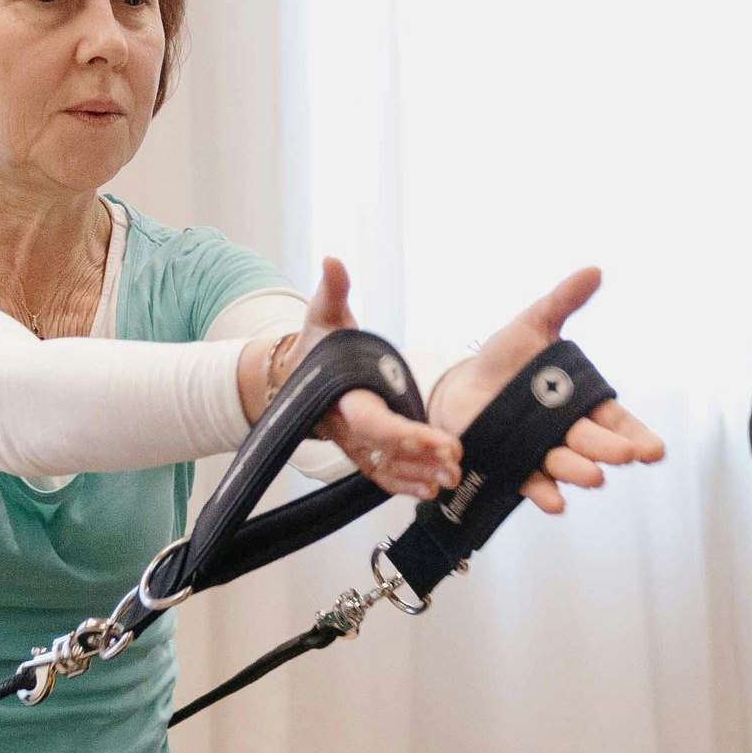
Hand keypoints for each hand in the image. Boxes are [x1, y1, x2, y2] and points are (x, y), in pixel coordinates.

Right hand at [274, 257, 460, 499]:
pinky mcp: (360, 451)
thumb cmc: (317, 343)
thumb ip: (332, 290)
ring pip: (385, 468)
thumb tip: (333, 261)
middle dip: (421, 459)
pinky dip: (404, 485)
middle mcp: (345, 427)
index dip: (406, 436)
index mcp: (341, 397)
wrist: (294, 373)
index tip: (440, 441)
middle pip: (385, 452)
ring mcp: (352, 444)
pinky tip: (431, 490)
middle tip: (456, 462)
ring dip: (418, 476)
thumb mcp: (323, 314)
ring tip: (452, 478)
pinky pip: (381, 474)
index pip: (373, 424)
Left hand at [425, 267, 665, 512]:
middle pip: (594, 443)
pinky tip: (556, 502)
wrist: (461, 384)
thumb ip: (562, 302)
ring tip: (593, 477)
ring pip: (566, 465)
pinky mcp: (511, 465)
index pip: (616, 422)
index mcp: (580, 403)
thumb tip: (593, 270)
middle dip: (611, 450)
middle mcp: (566, 432)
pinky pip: (531, 483)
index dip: (636, 435)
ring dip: (580, 472)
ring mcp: (540, 451)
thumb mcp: (532, 324)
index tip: (654, 449)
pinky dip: (544, 493)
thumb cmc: (505, 358)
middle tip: (626, 455)